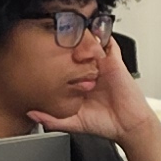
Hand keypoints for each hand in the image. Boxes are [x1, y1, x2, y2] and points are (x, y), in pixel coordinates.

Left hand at [30, 37, 160, 160]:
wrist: (129, 126)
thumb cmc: (105, 123)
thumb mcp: (73, 123)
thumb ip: (52, 119)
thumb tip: (31, 114)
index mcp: (78, 82)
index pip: (62, 64)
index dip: (51, 57)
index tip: (38, 53)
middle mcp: (89, 72)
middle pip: (74, 50)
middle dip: (64, 43)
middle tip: (51, 39)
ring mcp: (102, 66)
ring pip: (90, 43)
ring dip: (80, 38)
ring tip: (69, 34)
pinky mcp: (115, 63)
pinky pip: (108, 44)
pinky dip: (100, 38)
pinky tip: (90, 39)